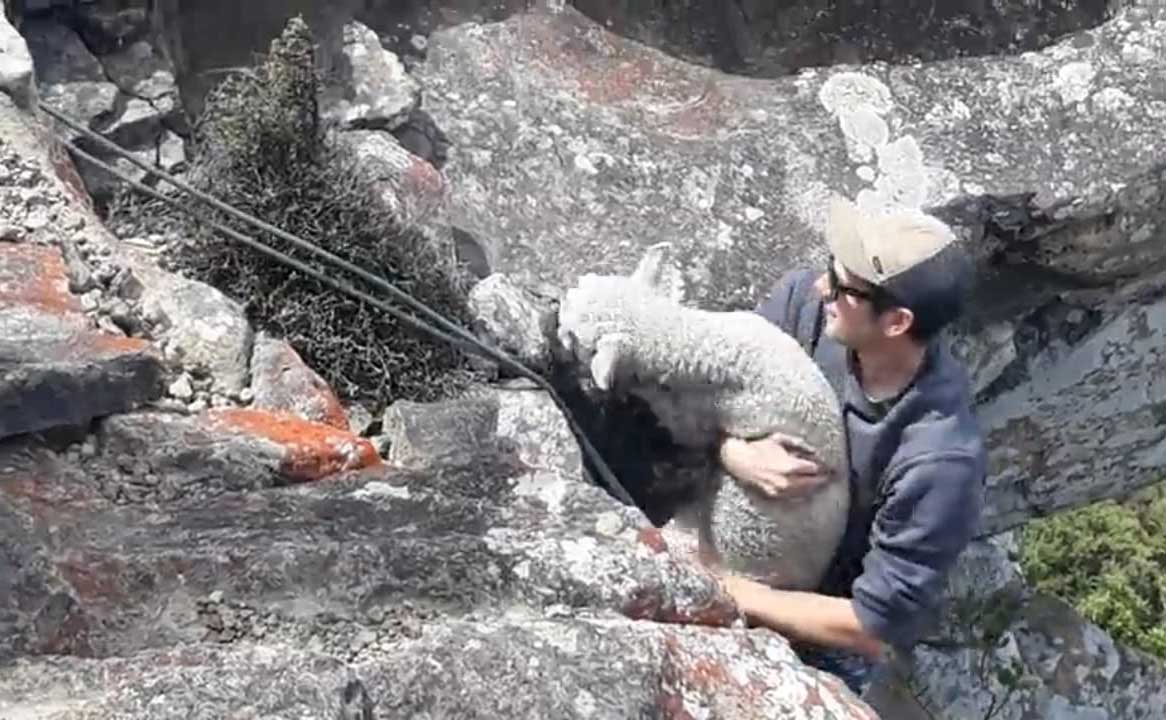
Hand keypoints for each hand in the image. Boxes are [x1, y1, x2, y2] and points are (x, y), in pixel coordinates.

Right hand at [717, 432, 831, 499]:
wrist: (739, 461)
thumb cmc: (758, 447)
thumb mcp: (778, 439)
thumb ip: (797, 444)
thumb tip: (812, 449)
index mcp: (790, 466)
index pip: (815, 470)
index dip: (825, 468)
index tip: (832, 467)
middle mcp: (788, 481)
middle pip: (812, 483)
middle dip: (823, 479)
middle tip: (831, 476)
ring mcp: (781, 490)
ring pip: (804, 492)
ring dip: (814, 487)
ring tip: (821, 483)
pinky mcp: (774, 494)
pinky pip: (793, 496)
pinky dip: (802, 493)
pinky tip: (806, 490)